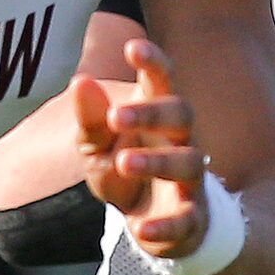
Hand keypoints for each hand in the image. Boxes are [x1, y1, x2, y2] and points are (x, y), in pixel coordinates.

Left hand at [73, 37, 209, 260]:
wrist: (150, 225)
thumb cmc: (124, 172)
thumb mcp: (96, 146)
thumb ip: (89, 118)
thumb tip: (81, 81)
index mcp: (157, 117)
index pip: (162, 81)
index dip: (153, 62)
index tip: (133, 46)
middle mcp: (181, 141)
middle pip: (182, 114)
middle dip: (151, 112)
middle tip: (115, 115)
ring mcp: (190, 180)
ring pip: (189, 162)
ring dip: (158, 161)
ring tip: (124, 162)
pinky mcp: (192, 219)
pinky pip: (187, 220)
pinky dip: (165, 227)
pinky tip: (141, 229)